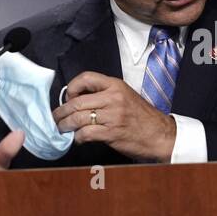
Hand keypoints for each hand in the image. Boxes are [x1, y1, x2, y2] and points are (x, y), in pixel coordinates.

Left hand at [51, 72, 175, 161]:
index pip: (85, 77)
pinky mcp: (111, 132)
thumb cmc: (141, 117)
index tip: (68, 97)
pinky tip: (78, 138)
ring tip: (62, 129)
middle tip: (56, 118)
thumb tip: (77, 100)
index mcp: (115, 85)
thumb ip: (103, 95)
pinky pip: (85, 133)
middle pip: (76, 102)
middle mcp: (113, 98)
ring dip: (65, 125)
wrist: (160, 135)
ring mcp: (112, 115)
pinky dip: (77, 137)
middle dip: (61, 112)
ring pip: (77, 118)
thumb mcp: (124, 97)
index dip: (71, 87)